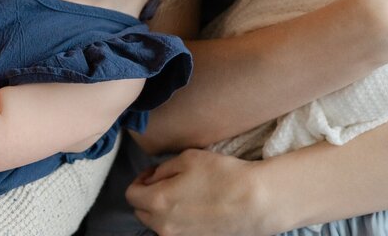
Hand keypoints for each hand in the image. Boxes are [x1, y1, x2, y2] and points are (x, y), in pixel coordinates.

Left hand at [127, 149, 275, 235]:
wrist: (255, 202)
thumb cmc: (222, 175)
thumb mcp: (187, 158)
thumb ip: (162, 169)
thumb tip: (152, 179)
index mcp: (157, 202)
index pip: (131, 194)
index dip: (140, 180)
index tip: (153, 172)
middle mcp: (163, 226)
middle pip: (141, 212)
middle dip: (148, 196)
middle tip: (166, 182)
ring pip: (157, 224)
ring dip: (161, 210)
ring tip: (183, 195)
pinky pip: (175, 232)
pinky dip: (177, 221)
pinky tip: (194, 208)